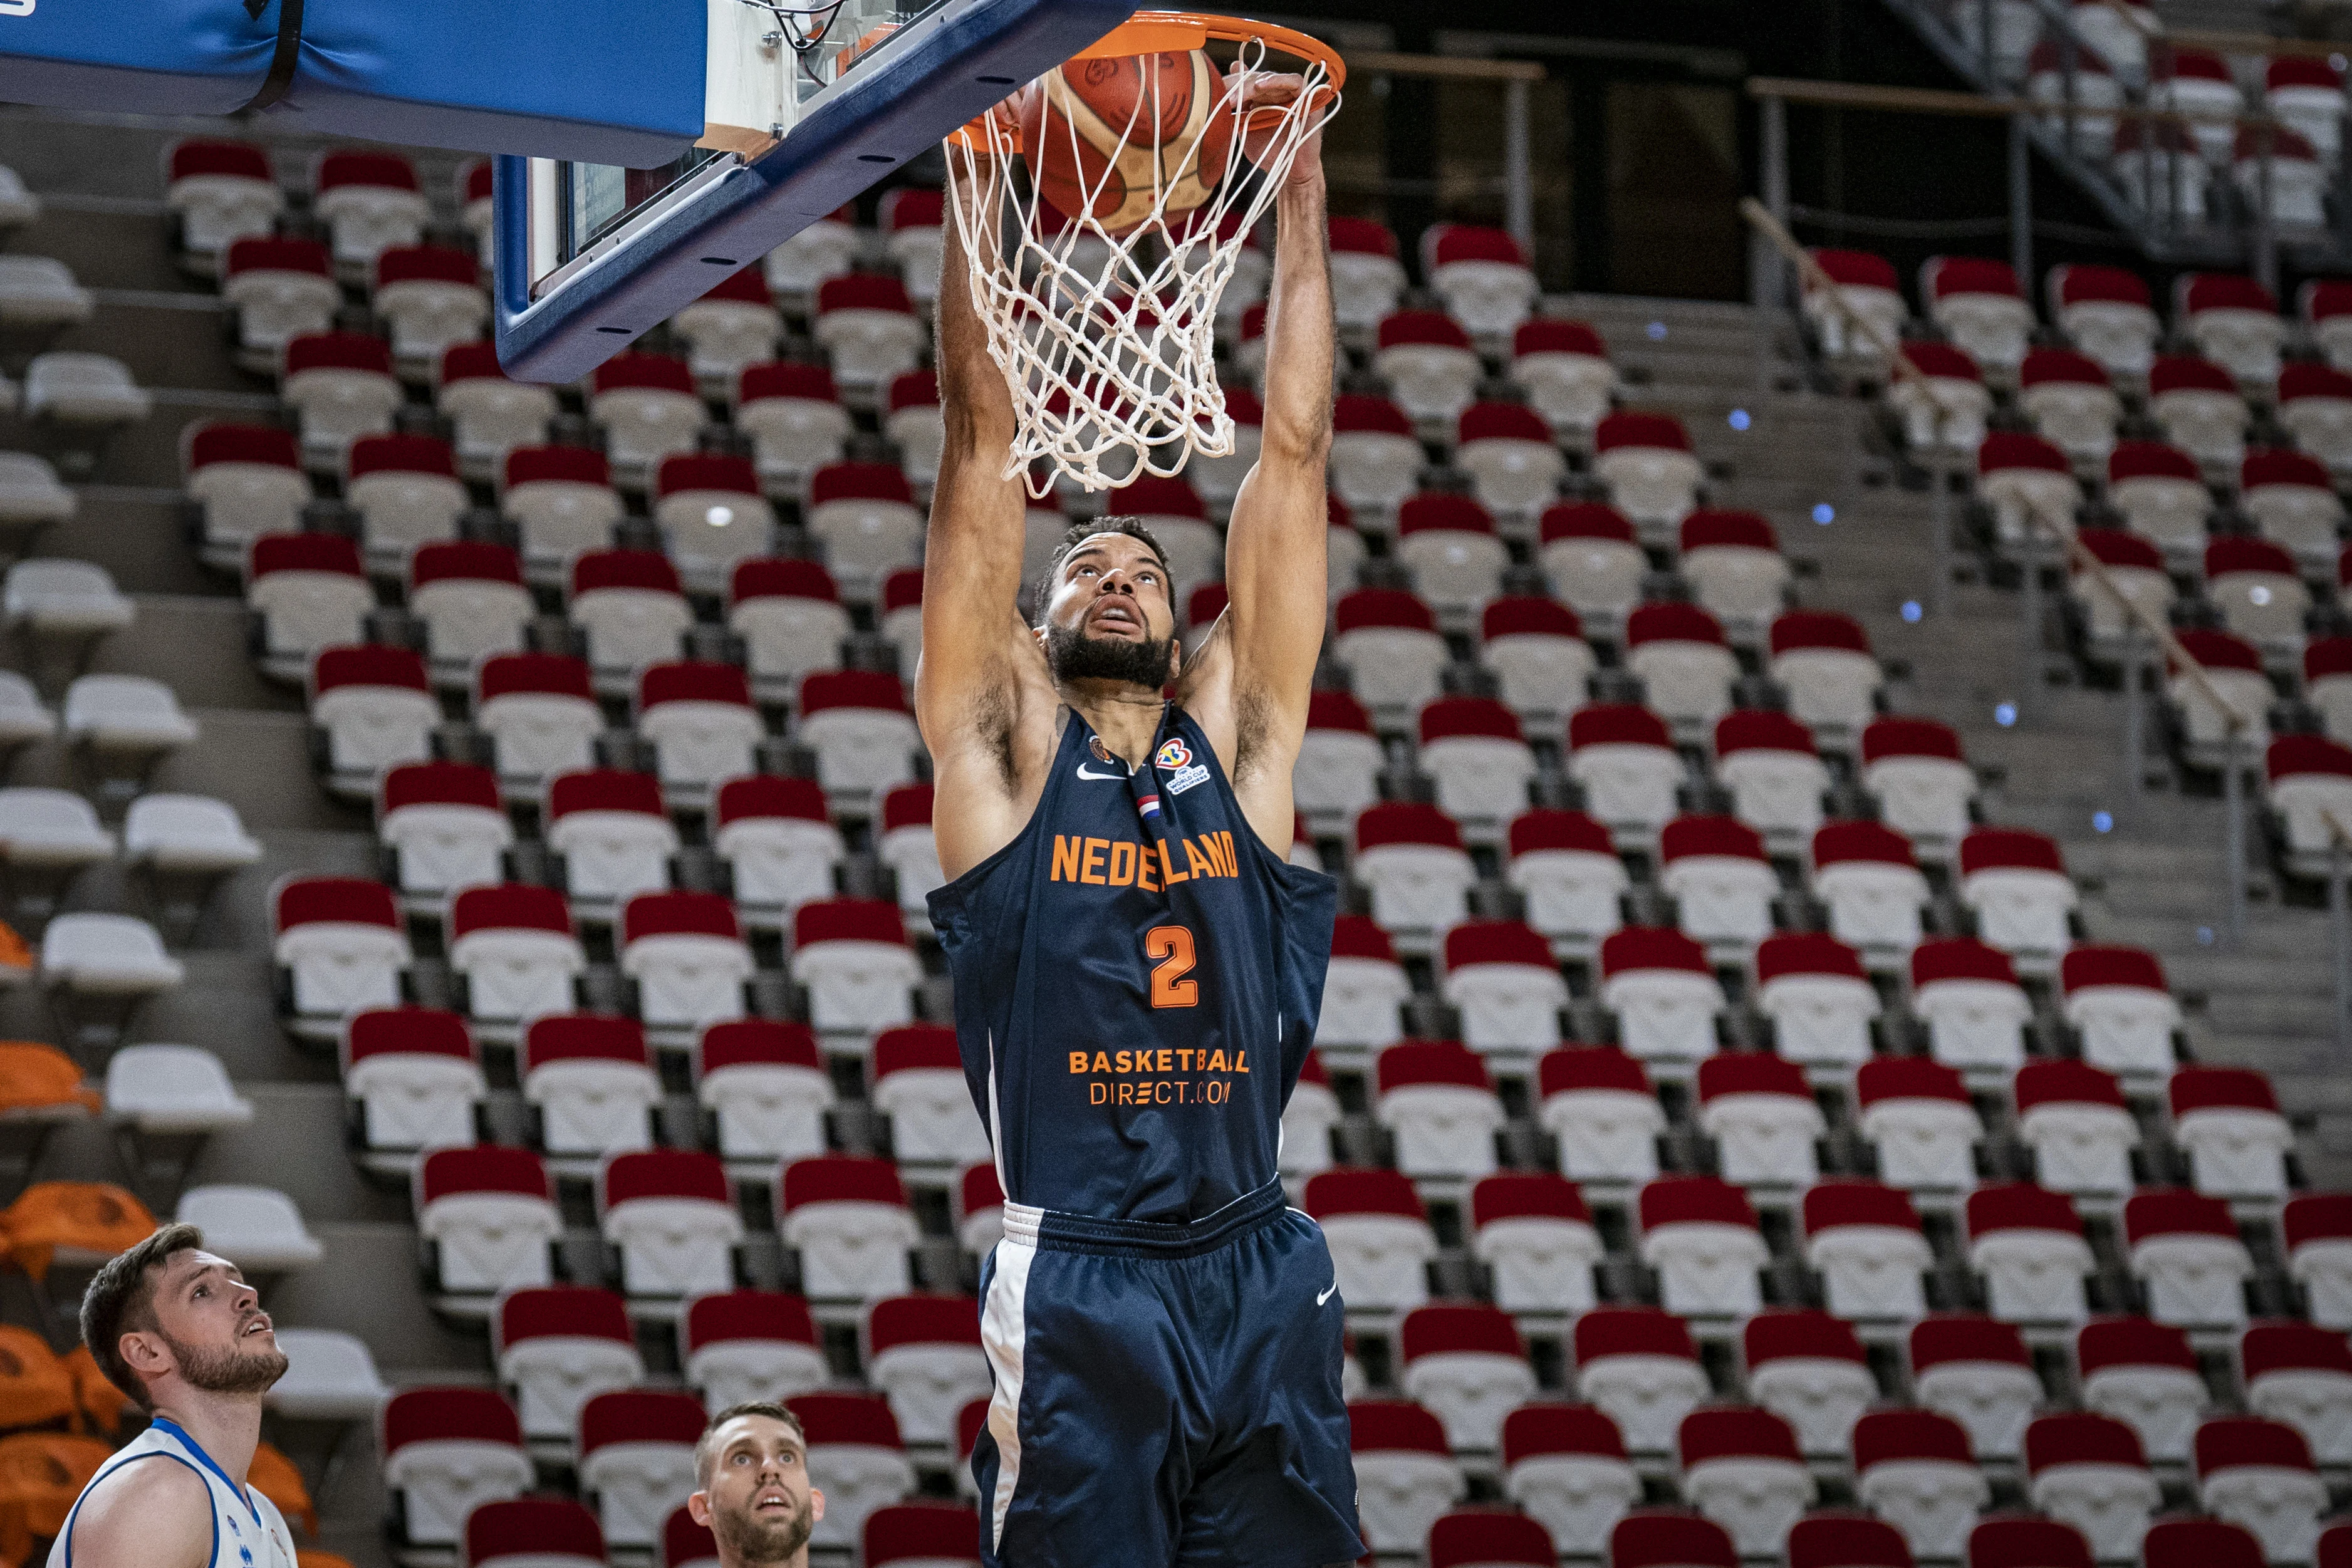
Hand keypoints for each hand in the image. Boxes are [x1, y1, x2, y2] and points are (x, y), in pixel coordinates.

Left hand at [1225, 66, 1330, 191]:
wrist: (1288, 172)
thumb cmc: (1269, 151)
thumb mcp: (1246, 127)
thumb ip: (1238, 107)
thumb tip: (1222, 88)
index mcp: (1263, 97)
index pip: (1245, 81)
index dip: (1231, 84)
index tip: (1216, 91)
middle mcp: (1278, 92)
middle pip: (1256, 78)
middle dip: (1239, 85)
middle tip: (1225, 94)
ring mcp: (1293, 94)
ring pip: (1272, 78)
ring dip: (1254, 84)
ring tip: (1241, 94)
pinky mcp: (1308, 97)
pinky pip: (1294, 81)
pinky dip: (1278, 80)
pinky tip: (1262, 85)